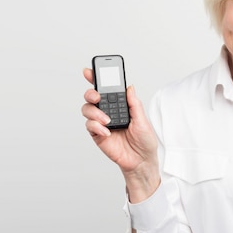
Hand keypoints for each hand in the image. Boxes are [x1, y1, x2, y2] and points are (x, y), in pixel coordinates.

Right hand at [82, 68, 159, 201]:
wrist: (141, 160)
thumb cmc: (144, 140)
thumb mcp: (143, 119)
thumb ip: (134, 103)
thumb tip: (129, 87)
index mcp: (120, 105)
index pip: (106, 89)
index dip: (95, 79)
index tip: (89, 71)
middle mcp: (108, 111)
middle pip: (92, 97)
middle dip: (91, 93)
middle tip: (97, 96)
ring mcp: (101, 123)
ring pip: (87, 109)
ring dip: (95, 112)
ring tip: (107, 120)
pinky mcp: (97, 135)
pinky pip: (90, 126)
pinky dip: (96, 126)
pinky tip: (107, 131)